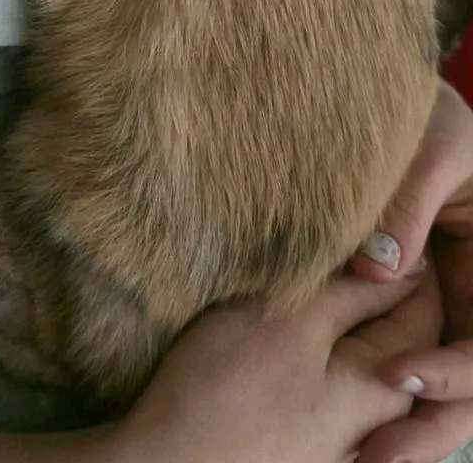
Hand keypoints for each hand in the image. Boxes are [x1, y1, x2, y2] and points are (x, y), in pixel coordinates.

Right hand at [108, 267, 440, 462]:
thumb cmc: (228, 394)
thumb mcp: (294, 321)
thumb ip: (355, 291)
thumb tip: (404, 261)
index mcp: (386, 388)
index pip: (423, 305)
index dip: (399, 255)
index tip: (361, 222)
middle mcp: (372, 416)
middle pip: (389, 327)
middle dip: (365, 280)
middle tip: (325, 244)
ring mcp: (335, 428)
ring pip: (352, 346)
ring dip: (333, 307)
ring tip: (298, 276)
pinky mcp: (299, 429)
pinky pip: (323, 370)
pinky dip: (311, 337)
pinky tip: (278, 322)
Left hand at [353, 79, 472, 462]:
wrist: (387, 99)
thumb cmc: (425, 111)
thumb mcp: (431, 144)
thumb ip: (408, 202)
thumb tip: (378, 270)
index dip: (456, 371)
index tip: (398, 376)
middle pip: (472, 381)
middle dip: (433, 424)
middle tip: (376, 456)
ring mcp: (442, 300)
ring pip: (437, 381)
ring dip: (408, 424)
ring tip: (359, 457)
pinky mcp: (402, 300)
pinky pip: (398, 351)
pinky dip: (381, 392)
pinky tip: (346, 424)